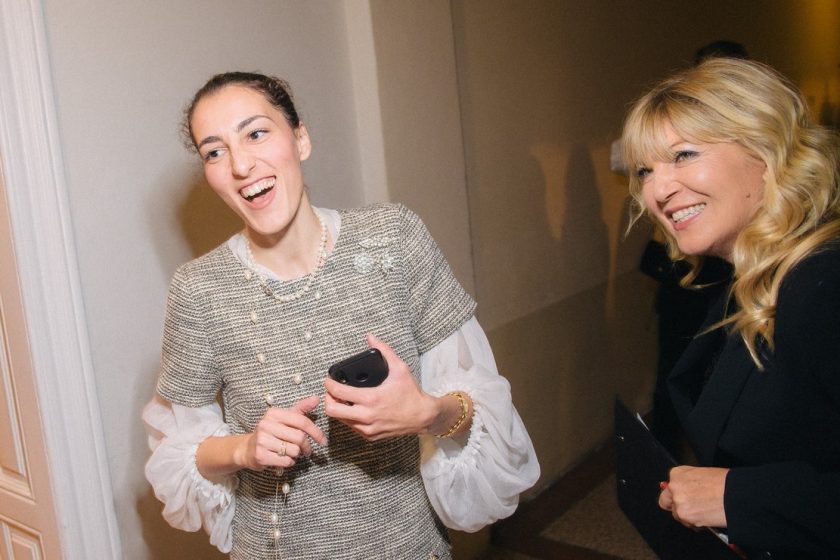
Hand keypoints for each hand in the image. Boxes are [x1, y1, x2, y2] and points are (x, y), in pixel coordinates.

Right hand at [238, 395, 325, 470]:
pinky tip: (283, 458)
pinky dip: (289, 462)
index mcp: (274, 413)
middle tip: (307, 450)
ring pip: (294, 451)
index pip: (302, 421)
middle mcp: (266, 425)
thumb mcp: (285, 417)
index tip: (323, 441)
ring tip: (290, 452)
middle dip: (307, 446)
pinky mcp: (261, 456)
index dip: (316, 432)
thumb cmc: (272, 432)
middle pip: (299, 437)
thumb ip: (301, 408)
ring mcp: (262, 440)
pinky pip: (286, 461)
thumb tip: (317, 398)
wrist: (248, 448)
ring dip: (296, 454)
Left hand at [323, 334, 437, 439]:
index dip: (329, 384)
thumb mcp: (400, 368)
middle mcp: (367, 416)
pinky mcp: (370, 436)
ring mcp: (368, 428)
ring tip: (343, 399)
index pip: (338, 392)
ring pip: (340, 420)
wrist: (423, 416)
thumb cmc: (411, 393)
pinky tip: (354, 409)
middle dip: (328, 399)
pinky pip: (351, 427)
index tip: (329, 380)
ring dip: (338, 408)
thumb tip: (371, 337)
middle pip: (332, 411)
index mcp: (371, 398)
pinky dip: (349, 417)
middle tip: (332, 392)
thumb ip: (384, 351)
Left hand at [659, 465, 728, 527]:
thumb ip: (688, 481)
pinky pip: (686, 523)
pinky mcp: (684, 515)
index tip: (685, 497)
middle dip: (675, 505)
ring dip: (687, 515)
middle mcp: (674, 487)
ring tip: (703, 512)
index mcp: (677, 474)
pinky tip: (706, 517)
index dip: (678, 493)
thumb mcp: (702, 474)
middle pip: (666, 501)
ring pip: (676, 514)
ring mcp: (678, 502)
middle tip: (689, 508)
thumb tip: (684, 489)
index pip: (668, 486)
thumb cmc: (724, 483)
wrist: (735, 494)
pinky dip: (694, 523)